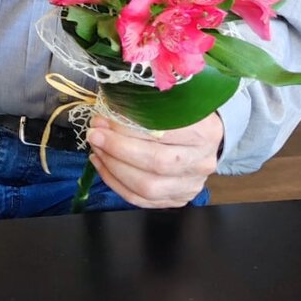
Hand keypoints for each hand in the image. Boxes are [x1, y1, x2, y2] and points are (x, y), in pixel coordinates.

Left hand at [86, 111, 222, 207]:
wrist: (206, 138)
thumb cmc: (183, 114)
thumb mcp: (171, 101)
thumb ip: (145, 105)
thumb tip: (107, 110)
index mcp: (205, 131)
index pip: (162, 133)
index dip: (128, 129)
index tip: (103, 119)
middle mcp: (202, 161)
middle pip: (156, 162)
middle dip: (117, 149)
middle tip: (95, 134)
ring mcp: (191, 184)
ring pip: (147, 187)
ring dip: (113, 168)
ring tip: (97, 149)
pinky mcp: (178, 199)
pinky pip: (141, 199)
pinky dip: (116, 183)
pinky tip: (102, 164)